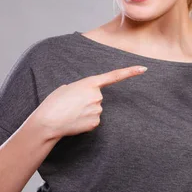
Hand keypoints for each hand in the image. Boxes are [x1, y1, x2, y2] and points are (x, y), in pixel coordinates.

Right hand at [29, 65, 146, 139]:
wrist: (47, 122)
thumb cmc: (54, 103)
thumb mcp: (66, 88)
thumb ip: (82, 88)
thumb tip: (88, 96)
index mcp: (89, 83)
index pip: (114, 76)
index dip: (130, 72)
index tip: (144, 68)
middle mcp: (97, 96)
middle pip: (97, 97)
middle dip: (86, 101)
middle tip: (71, 105)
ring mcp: (98, 109)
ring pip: (95, 109)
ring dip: (85, 111)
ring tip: (71, 113)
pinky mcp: (96, 122)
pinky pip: (93, 120)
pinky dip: (85, 121)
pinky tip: (75, 121)